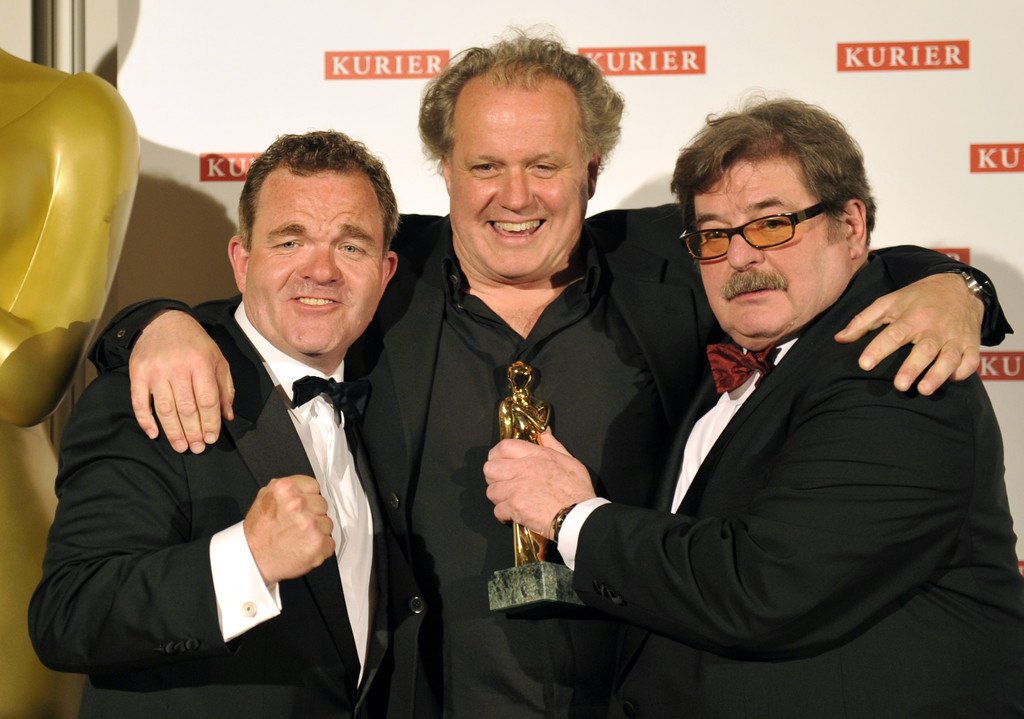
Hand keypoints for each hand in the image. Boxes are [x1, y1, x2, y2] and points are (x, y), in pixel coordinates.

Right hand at [130, 310, 233, 452]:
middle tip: (198, 448)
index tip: (212, 437)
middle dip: (193, 432)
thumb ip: (224, 388)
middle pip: (187, 408)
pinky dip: (145, 420)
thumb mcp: (217, 360)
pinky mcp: (138, 374)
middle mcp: (178, 368)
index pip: (207, 400)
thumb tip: (227, 416)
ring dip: (173, 432)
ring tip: (181, 447)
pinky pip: (140, 402)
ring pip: (165, 409)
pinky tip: (154, 433)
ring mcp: (156, 371)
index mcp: (201, 363)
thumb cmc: (195, 344)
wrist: (164, 322)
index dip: (210, 422)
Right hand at [243, 475, 334, 584]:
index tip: (302, 506)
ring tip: (298, 537)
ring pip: (327, 523)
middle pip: (322, 504)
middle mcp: (299, 505)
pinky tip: (303, 547)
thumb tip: (301, 486)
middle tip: (296, 524)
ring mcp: (310, 524)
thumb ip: (285, 488)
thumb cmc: (258, 532)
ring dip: (317, 531)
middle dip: (312, 514)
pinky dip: (320, 547)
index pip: (314, 486)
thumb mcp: (264, 497)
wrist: (253, 559)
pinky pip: (330, 542)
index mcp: (286, 489)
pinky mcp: (318, 543)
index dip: (308, 498)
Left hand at [484, 431, 596, 538]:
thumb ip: (554, 446)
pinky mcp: (515, 507)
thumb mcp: (570, 461)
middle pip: (489, 468)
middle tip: (504, 483)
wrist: (579, 516)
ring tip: (510, 500)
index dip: (497, 455)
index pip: (504, 446)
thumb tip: (544, 433)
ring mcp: (517, 489)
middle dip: (493, 477)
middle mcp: (523, 469)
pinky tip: (514, 515)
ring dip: (499, 497)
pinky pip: (497, 510)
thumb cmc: (577, 490)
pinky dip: (504, 515)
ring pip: (491, 491)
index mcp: (536, 456)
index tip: (500, 462)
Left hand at [835, 273, 982, 394]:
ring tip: (923, 390)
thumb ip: (863, 321)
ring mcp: (954, 337)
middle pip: (924, 349)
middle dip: (912, 367)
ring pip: (949, 357)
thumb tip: (839, 339)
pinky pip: (971, 360)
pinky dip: (965, 370)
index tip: (864, 364)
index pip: (893, 334)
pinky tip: (953, 378)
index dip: (878, 349)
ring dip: (938, 374)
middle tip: (899, 385)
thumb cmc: (917, 298)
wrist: (958, 287)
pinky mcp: (971, 344)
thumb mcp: (888, 302)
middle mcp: (934, 328)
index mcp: (912, 317)